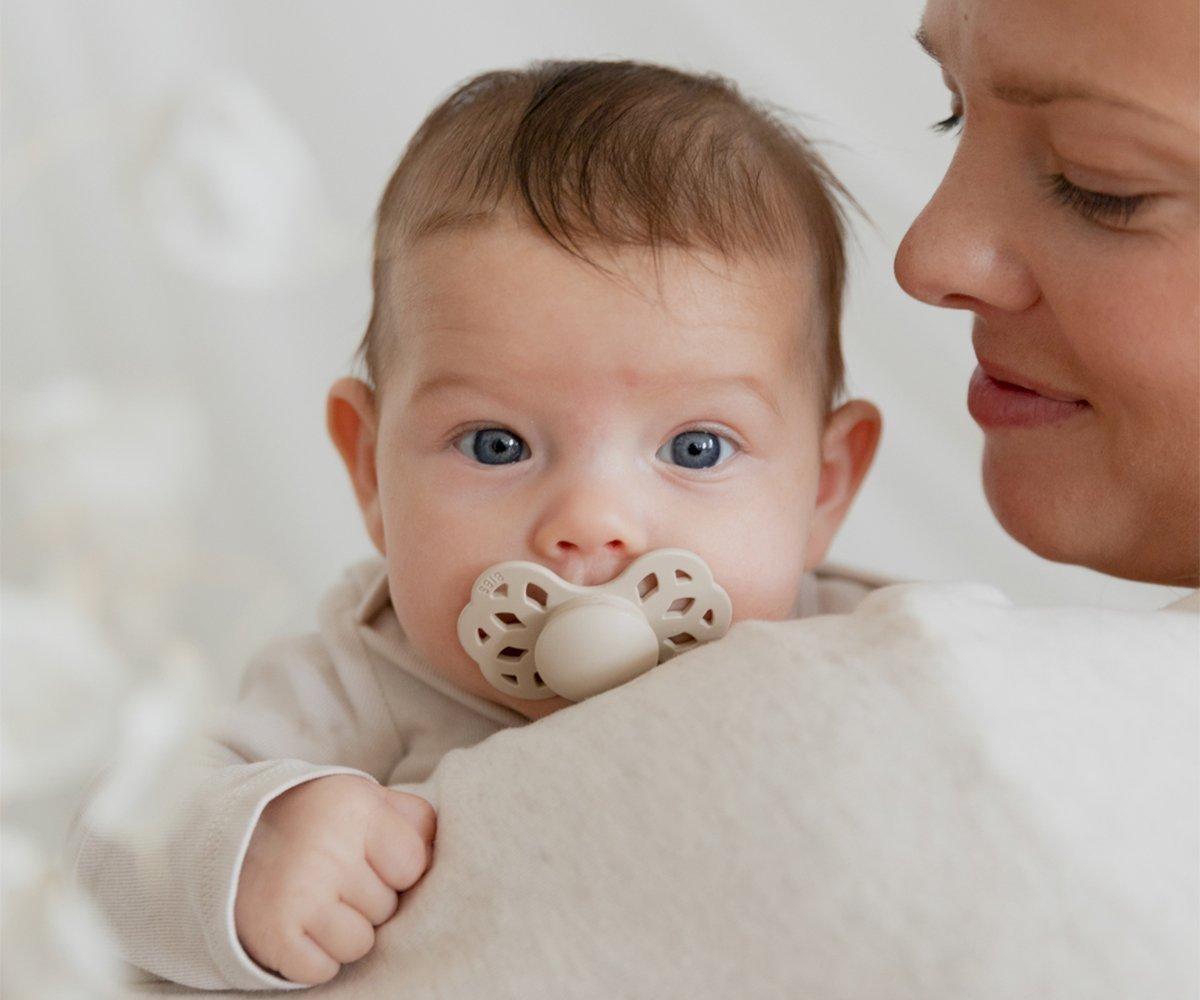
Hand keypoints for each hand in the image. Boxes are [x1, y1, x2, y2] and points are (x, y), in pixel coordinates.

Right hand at [234, 774, 434, 984]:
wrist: (230, 836)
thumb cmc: (318, 820)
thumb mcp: (364, 799)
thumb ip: (412, 819)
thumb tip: (446, 854)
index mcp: (355, 808)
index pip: (414, 864)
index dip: (397, 868)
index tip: (372, 857)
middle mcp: (327, 849)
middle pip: (387, 907)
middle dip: (370, 899)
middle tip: (336, 878)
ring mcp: (298, 895)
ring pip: (361, 944)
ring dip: (345, 931)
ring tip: (320, 902)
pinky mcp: (273, 934)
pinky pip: (323, 970)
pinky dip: (315, 957)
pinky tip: (301, 926)